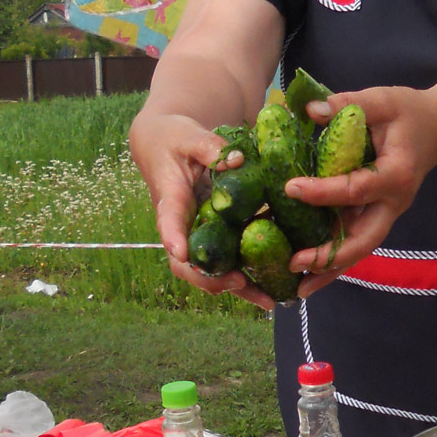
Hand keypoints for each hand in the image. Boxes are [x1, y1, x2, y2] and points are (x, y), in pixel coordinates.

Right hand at [129, 109, 278, 310]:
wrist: (163, 146)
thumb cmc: (174, 140)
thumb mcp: (189, 136)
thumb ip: (210, 147)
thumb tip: (236, 160)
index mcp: (171, 199)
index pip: (168, 221)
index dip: (173, 238)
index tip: (181, 252)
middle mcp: (182, 226)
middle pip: (187, 263)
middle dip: (211, 279)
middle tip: (240, 284)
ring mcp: (196, 235)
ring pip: (209, 270)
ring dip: (236, 288)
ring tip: (268, 301)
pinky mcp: (212, 237)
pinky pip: (226, 261)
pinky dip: (247, 276)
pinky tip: (274, 286)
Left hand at [284, 86, 436, 297]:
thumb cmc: (410, 111)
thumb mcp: (383, 100)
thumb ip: (348, 103)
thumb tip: (310, 110)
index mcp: (396, 175)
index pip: (356, 189)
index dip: (322, 191)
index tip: (290, 188)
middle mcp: (394, 202)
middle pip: (364, 240)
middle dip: (330, 257)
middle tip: (295, 263)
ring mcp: (386, 213)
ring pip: (358, 248)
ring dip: (329, 269)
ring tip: (297, 286)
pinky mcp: (376, 215)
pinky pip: (354, 240)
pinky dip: (333, 259)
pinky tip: (307, 272)